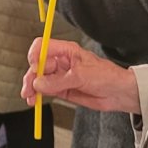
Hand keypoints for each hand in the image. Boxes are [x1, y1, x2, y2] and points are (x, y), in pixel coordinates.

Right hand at [21, 39, 139, 113]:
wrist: (118, 93)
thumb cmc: (106, 76)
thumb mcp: (81, 76)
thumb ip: (59, 81)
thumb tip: (39, 84)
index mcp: (66, 51)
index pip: (42, 47)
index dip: (35, 56)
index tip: (35, 68)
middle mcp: (61, 62)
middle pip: (38, 65)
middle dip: (31, 76)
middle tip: (28, 89)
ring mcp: (60, 76)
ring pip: (39, 79)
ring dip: (31, 87)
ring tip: (29, 98)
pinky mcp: (62, 89)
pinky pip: (45, 91)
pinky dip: (37, 95)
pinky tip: (33, 101)